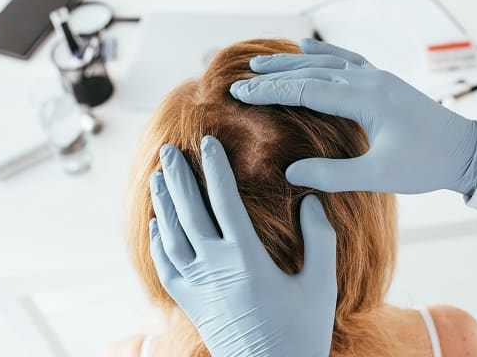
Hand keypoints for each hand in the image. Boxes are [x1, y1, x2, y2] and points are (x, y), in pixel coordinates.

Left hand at [149, 135, 336, 356]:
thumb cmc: (300, 333)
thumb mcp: (320, 286)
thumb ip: (320, 240)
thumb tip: (312, 201)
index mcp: (246, 258)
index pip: (224, 200)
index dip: (215, 168)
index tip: (207, 143)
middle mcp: (215, 267)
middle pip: (189, 211)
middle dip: (178, 177)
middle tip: (168, 149)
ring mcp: (198, 286)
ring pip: (171, 236)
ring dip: (163, 204)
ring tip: (157, 178)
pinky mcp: (191, 304)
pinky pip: (165, 267)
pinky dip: (157, 243)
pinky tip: (156, 225)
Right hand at [229, 38, 476, 194]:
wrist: (467, 150)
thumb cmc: (426, 165)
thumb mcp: (379, 175)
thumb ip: (333, 174)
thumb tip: (291, 173)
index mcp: (366, 99)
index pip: (306, 90)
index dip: (270, 91)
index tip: (240, 92)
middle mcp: (369, 80)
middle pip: (311, 71)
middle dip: (274, 74)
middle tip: (242, 77)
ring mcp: (377, 77)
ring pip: (327, 61)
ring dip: (293, 61)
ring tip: (263, 61)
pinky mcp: (383, 81)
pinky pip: (347, 59)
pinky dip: (323, 53)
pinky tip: (307, 47)